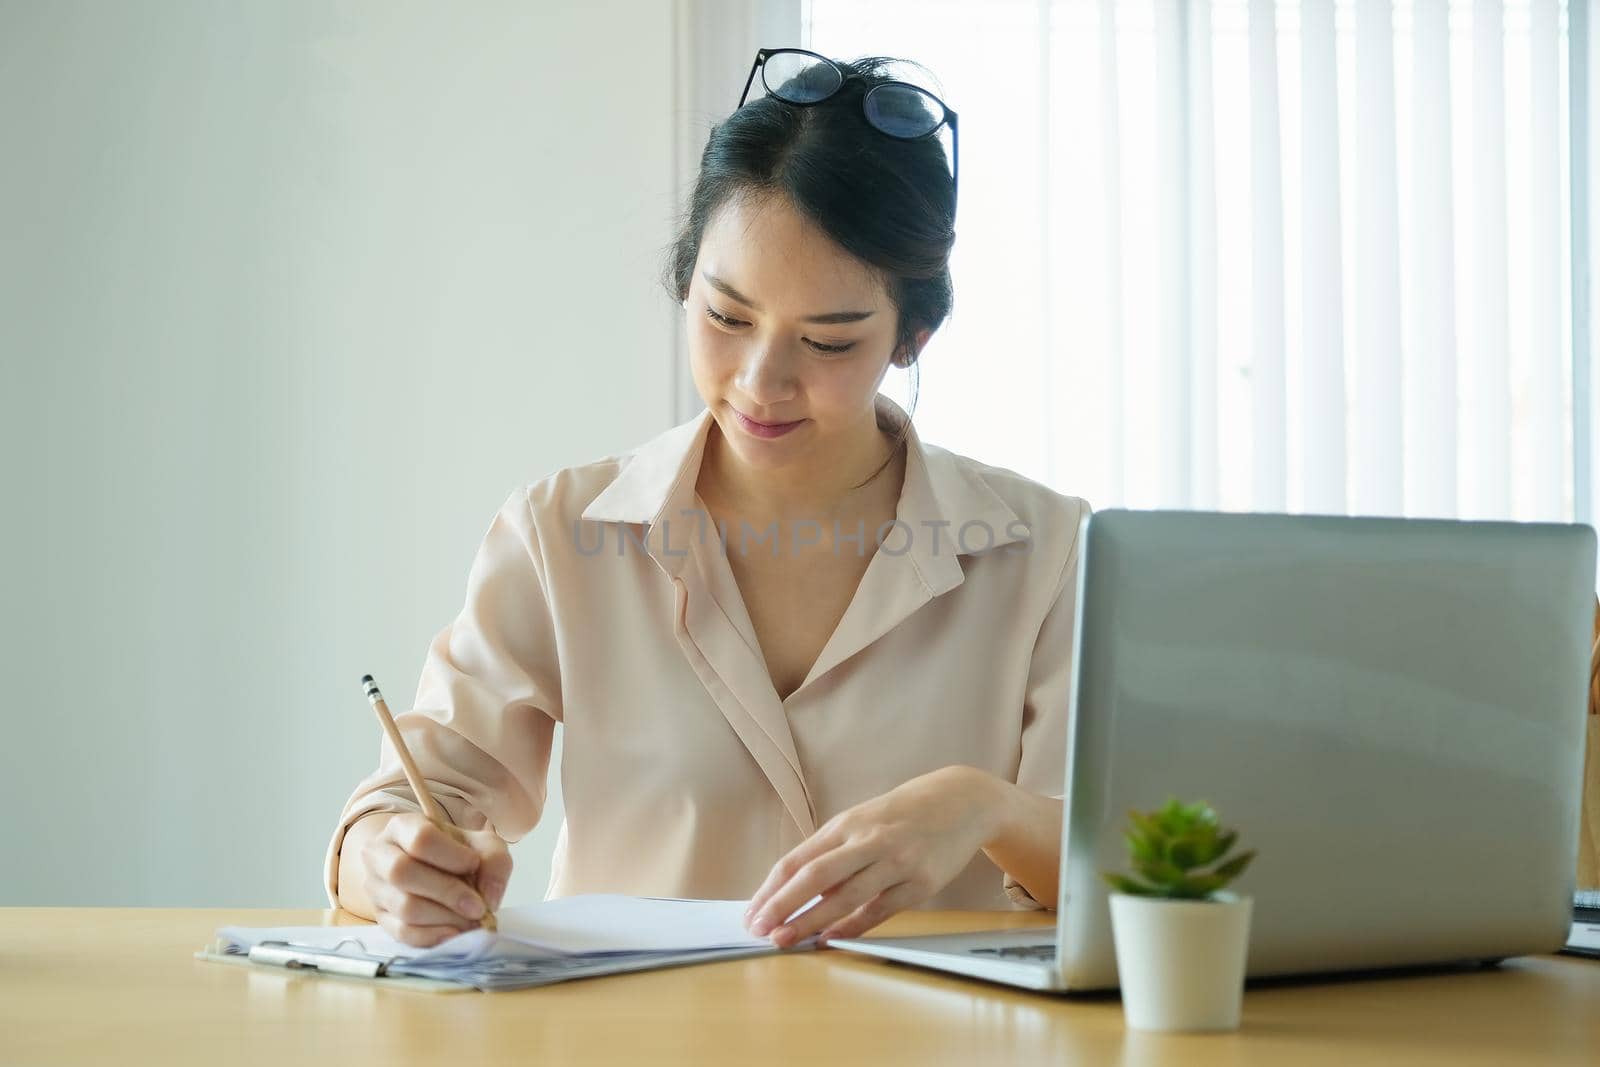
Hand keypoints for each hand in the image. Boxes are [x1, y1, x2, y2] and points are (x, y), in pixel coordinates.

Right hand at [357, 812, 511, 946]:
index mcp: (403, 827)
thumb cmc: (455, 853)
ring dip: (444, 918)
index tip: (473, 865)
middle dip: (447, 892)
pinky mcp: (380, 918)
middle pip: (403, 873)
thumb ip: (493, 861)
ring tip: (471, 921)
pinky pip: (401, 932)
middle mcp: (379, 855)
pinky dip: (432, 936)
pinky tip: (455, 934)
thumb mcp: (481, 845)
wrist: (429, 869)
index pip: (420, 838)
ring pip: (404, 906)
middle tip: (478, 907)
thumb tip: (488, 897)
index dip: (450, 855)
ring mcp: (375, 888)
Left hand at [743, 766, 1004, 947]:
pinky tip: (830, 940)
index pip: (798, 859)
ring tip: (785, 939)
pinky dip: (853, 927)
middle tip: (759, 930)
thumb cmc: (902, 814)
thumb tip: (797, 893)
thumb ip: (832, 853)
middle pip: (816, 876)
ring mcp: (896, 862)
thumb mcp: (862, 821)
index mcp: (847, 824)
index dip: (771, 888)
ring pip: (846, 896)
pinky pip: (880, 910)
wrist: (961, 801)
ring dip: (811, 921)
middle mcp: (868, 840)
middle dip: (783, 905)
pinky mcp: (921, 883)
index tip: (752, 912)